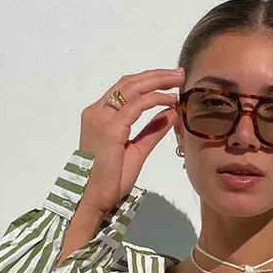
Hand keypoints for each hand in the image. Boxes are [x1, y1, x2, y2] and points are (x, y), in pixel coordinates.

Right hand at [76, 67, 184, 211]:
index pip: (124, 88)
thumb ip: (152, 131)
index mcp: (98, 115)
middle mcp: (97, 112)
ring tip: (178, 81)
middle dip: (156, 75)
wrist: (94, 197)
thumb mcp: (136, 150)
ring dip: (158, 81)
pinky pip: (137, 105)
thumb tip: (170, 113)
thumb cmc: (111, 179)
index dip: (148, 80)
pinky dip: (155, 99)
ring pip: (132, 88)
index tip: (169, 80)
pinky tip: (170, 100)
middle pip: (129, 82)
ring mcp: (101, 118)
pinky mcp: (111, 128)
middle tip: (178, 74)